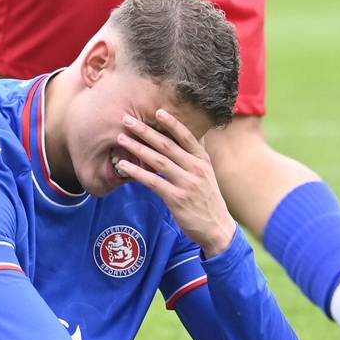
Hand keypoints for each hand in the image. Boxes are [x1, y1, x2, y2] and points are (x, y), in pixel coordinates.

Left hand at [115, 109, 235, 255]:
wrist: (218, 228)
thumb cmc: (208, 199)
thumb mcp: (207, 174)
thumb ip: (196, 156)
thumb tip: (190, 135)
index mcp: (202, 160)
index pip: (186, 137)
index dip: (172, 123)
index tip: (157, 111)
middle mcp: (196, 169)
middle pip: (167, 145)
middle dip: (145, 131)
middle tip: (127, 120)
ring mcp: (187, 183)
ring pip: (159, 161)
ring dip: (138, 148)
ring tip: (121, 139)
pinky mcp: (177, 199)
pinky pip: (154, 182)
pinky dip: (138, 172)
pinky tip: (124, 165)